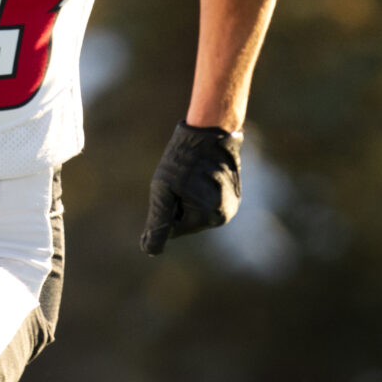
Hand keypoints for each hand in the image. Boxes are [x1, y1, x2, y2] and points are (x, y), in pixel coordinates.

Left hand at [141, 123, 241, 253]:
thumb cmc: (182, 159)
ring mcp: (231, 205)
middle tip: (181, 179)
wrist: (209, 131)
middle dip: (178, 204)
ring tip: (192, 174)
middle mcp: (224, 215)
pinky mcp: (232, 196)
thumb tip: (150, 251)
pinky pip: (206, 201)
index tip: (171, 188)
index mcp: (209, 216)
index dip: (165, 209)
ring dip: (188, 197)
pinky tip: (200, 173)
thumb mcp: (163, 190)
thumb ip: (158, 222)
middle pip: (187, 222)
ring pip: (196, 212)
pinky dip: (198, 191)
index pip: (174, 228)